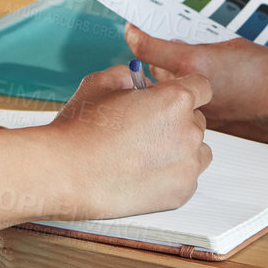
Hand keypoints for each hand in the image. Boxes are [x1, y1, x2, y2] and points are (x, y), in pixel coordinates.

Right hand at [48, 64, 212, 218]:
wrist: (66, 173)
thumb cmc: (81, 129)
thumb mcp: (102, 81)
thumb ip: (131, 75)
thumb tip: (142, 83)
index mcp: (175, 99)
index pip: (201, 86)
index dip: (184, 89)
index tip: (170, 97)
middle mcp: (188, 132)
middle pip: (197, 119)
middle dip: (176, 119)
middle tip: (145, 127)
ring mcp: (187, 165)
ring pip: (196, 149)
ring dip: (179, 147)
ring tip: (145, 151)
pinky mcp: (181, 193)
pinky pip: (187, 176)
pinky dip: (172, 173)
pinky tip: (144, 170)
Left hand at [124, 25, 267, 157]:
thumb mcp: (234, 46)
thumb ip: (201, 47)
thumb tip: (180, 47)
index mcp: (194, 64)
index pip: (149, 49)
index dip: (138, 37)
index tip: (132, 31)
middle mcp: (190, 92)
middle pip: (156, 74)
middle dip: (160, 63)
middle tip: (172, 50)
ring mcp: (199, 112)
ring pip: (172, 95)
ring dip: (175, 86)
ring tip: (197, 76)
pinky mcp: (211, 129)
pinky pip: (190, 111)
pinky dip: (192, 104)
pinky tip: (214, 96)